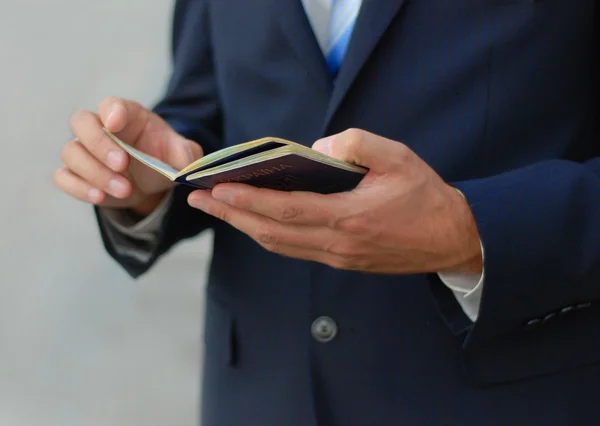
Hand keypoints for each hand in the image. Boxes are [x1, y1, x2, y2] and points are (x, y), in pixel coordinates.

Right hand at [54, 96, 203, 214]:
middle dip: (100, 144)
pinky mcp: (77, 174)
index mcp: (127, 115)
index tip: (115, 124)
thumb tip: (185, 164)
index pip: (111, 104)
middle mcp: (100, 128)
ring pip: (72, 152)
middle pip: (82, 123)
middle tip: (123, 164)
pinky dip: (78, 188)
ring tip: (124, 189)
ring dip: (95, 172)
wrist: (153, 181)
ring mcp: (85, 151)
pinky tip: (100, 197)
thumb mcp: (183, 155)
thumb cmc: (164, 157)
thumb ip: (187, 155)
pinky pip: (63, 177)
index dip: (111, 111)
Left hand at [186, 129, 481, 274]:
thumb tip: (319, 147)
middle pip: (270, 232)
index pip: (284, 210)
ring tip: (219, 209)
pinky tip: (255, 222)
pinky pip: (294, 250)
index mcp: (348, 217)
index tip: (216, 188)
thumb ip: (357, 144)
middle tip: (198, 200)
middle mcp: (336, 243)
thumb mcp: (398, 157)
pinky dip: (268, 235)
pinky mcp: (342, 261)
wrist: (451, 239)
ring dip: (244, 227)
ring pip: (278, 245)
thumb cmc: (425, 196)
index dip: (247, 200)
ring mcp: (337, 257)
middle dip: (230, 215)